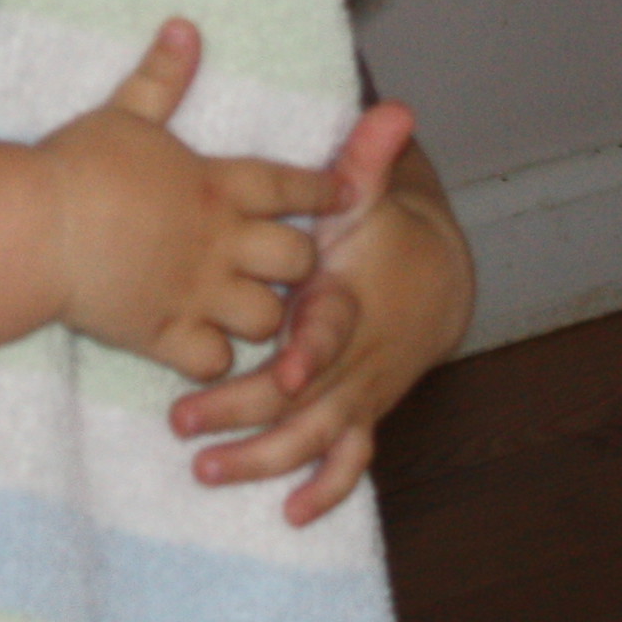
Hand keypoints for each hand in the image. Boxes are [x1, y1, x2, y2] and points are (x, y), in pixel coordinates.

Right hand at [37, 20, 338, 380]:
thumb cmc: (79, 166)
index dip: (323, 190)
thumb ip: (162, 76)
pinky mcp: (163, 335)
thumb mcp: (124, 112)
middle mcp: (220, 242)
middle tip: (280, 263)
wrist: (37, 230)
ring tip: (246, 309)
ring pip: (269, 319)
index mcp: (217, 185)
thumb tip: (185, 26)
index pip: (291, 186)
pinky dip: (214, 359)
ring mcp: (196, 293)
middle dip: (299, 264)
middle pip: (299, 261)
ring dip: (263, 316)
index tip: (346, 193)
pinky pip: (215, 361)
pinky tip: (202, 346)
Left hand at [169, 102, 473, 524]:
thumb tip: (392, 106)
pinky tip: (290, 515)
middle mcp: (358, 353)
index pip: (333, 327)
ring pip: (318, 436)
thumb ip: (364, 159)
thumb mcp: (370, 194)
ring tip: (204, 470)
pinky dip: (326, 488)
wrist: (436, 279)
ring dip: (265, 459)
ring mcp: (363, 390)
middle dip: (248, 413)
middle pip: (307, 394)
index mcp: (351, 297)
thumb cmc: (379, 231)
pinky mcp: (364, 414)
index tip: (279, 369)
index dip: (310, 348)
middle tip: (185, 421)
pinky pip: (351, 460)